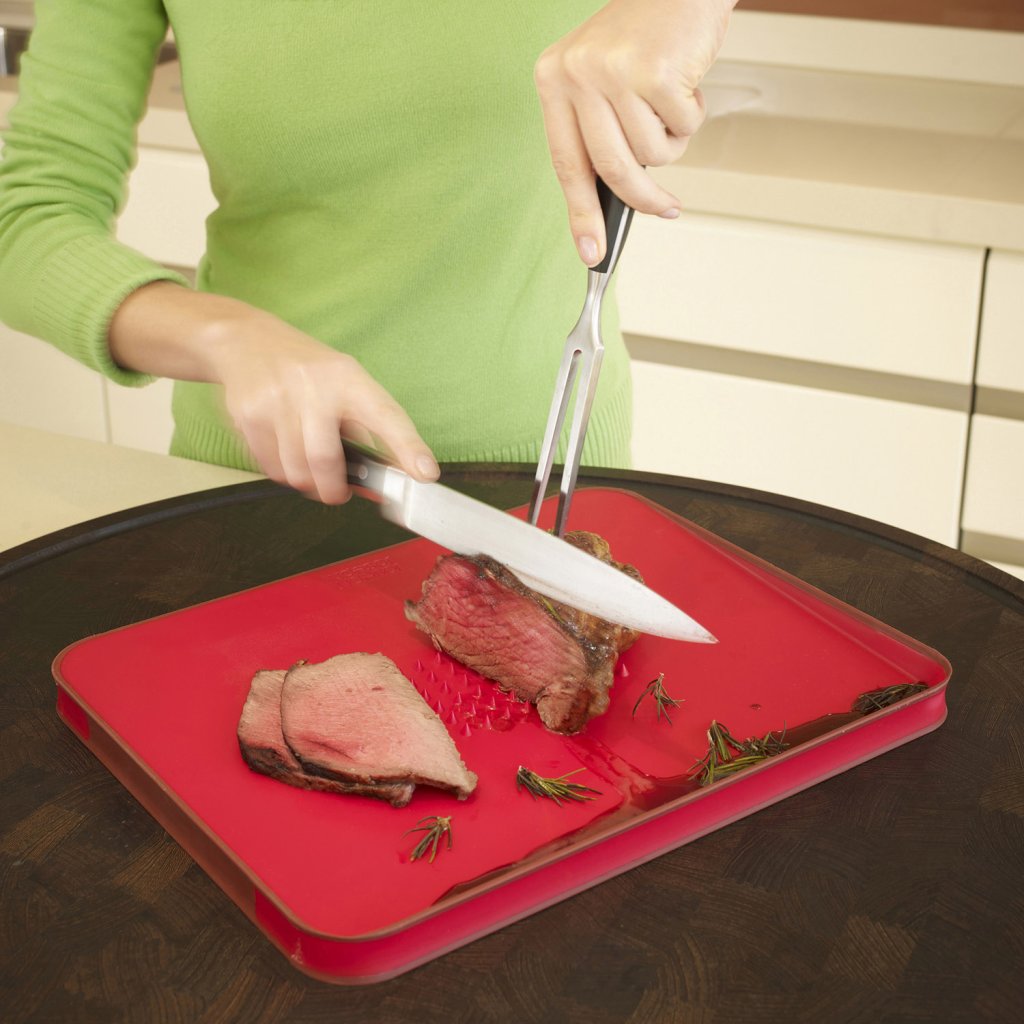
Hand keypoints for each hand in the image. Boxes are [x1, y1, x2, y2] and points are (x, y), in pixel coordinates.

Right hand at [108, 283, 438, 503]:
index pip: (385, 415)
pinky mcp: (247, 415)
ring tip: (311, 472)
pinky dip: (283, 473)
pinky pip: (270, 467)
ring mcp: (275, 400)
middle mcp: (312, 388)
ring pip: (295, 471)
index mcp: (348, 379)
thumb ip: (370, 427)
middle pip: (324, 460)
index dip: (408, 447)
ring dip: (308, 484)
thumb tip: (396, 475)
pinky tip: (287, 455)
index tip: (425, 473)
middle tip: (338, 493)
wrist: (245, 341)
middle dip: (333, 490)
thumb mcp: (346, 382)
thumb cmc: (308, 370)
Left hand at [534, 0, 733, 264]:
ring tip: (672, 107)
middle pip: (612, 169)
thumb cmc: (645, 36)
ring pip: (651, 152)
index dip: (581, 215)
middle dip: (642, 197)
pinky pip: (681, 128)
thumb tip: (603, 205)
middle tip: (666, 208)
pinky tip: (686, 85)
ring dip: (673, 141)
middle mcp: (577, 74)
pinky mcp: (655, 72)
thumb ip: (596, 135)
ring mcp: (615, 72)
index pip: (566, 164)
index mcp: (553, 78)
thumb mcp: (600, 79)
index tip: (592, 252)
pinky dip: (692, 116)